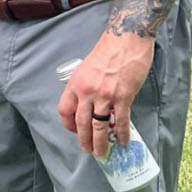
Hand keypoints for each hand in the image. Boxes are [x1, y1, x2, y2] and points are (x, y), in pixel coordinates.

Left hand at [56, 30, 153, 156]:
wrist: (127, 39)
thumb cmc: (108, 50)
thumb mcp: (86, 68)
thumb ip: (84, 86)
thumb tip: (88, 104)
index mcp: (75, 83)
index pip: (65, 110)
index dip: (68, 125)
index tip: (74, 131)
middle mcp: (87, 91)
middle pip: (81, 123)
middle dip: (84, 140)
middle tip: (88, 150)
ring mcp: (105, 95)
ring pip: (99, 126)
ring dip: (100, 142)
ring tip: (101, 152)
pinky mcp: (123, 97)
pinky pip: (121, 121)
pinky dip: (122, 133)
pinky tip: (123, 141)